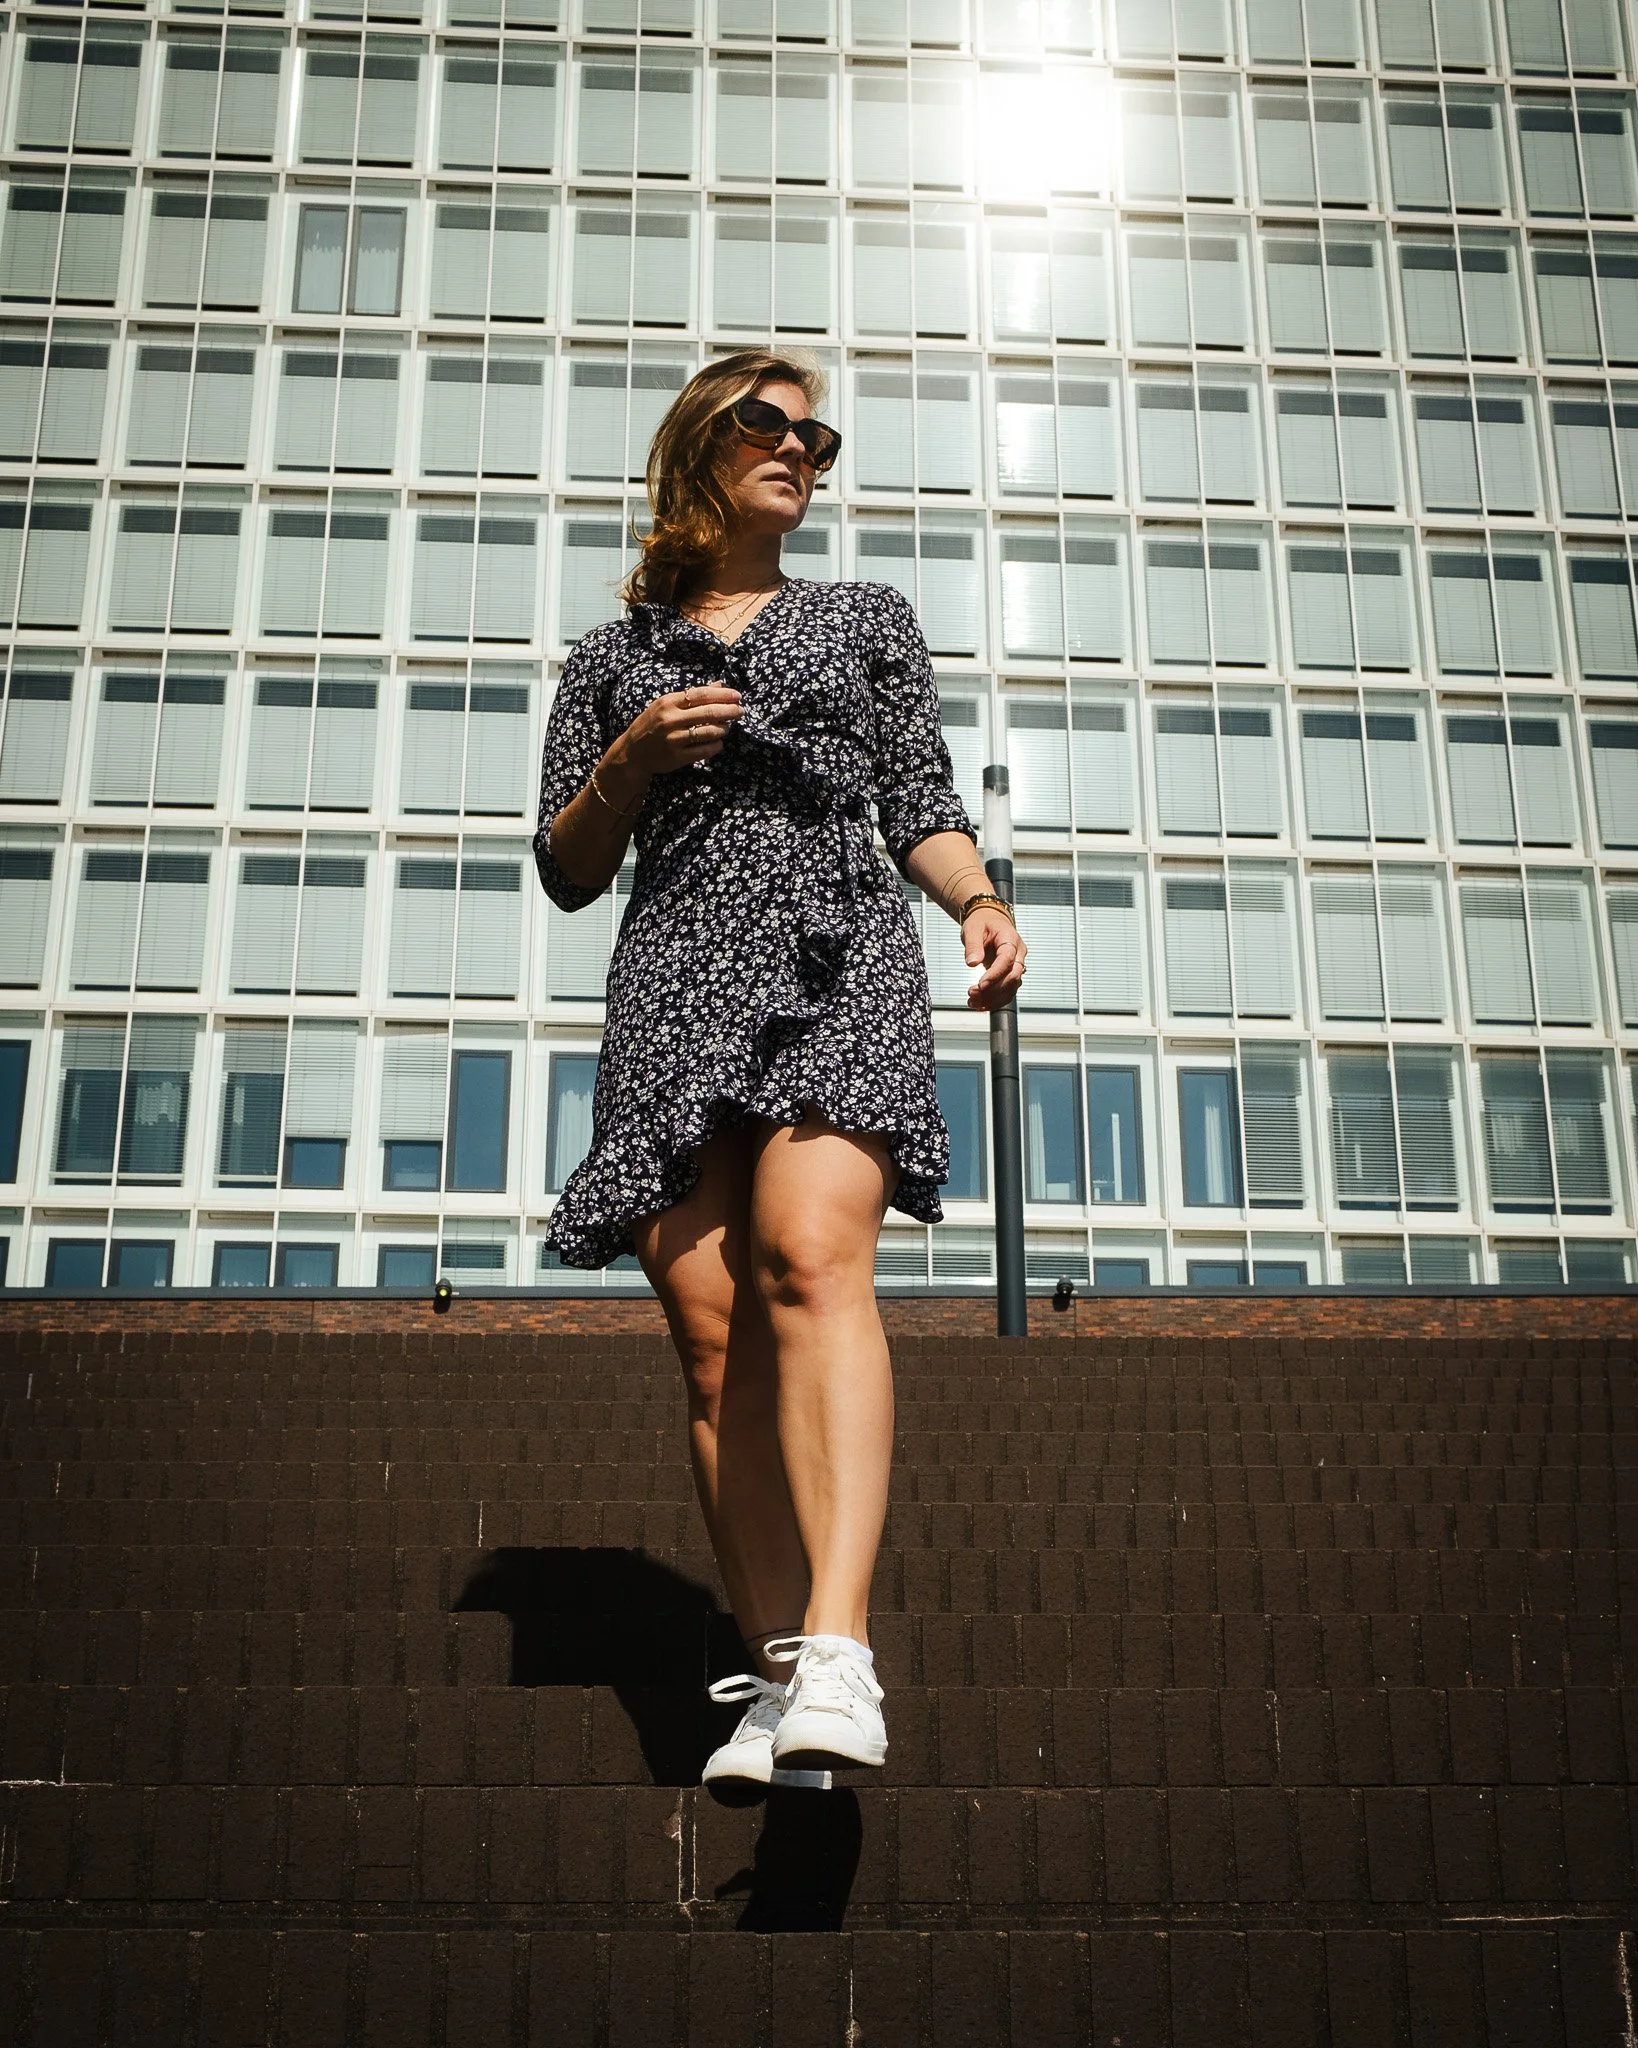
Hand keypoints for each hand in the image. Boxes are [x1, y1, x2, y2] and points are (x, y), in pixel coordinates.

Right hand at [617, 683, 743, 776]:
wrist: (632, 752)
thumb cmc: (652, 724)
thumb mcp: (666, 705)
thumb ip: (692, 695)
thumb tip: (719, 685)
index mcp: (668, 702)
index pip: (701, 694)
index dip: (722, 695)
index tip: (737, 696)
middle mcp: (671, 719)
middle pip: (709, 712)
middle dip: (730, 711)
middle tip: (741, 711)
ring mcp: (674, 739)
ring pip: (709, 732)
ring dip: (724, 729)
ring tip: (728, 727)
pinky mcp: (677, 757)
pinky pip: (704, 750)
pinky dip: (716, 745)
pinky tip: (719, 742)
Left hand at [962, 908, 1026, 1010]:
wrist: (989, 921)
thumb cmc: (982, 922)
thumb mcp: (973, 928)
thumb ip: (973, 945)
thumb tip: (972, 963)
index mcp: (1011, 939)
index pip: (1007, 959)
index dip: (995, 974)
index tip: (980, 984)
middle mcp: (1018, 954)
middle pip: (1013, 977)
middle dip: (993, 989)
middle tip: (972, 993)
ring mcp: (1016, 965)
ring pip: (1011, 988)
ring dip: (992, 999)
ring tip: (972, 1002)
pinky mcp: (1009, 975)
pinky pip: (1006, 992)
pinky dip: (994, 1001)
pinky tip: (979, 1005)